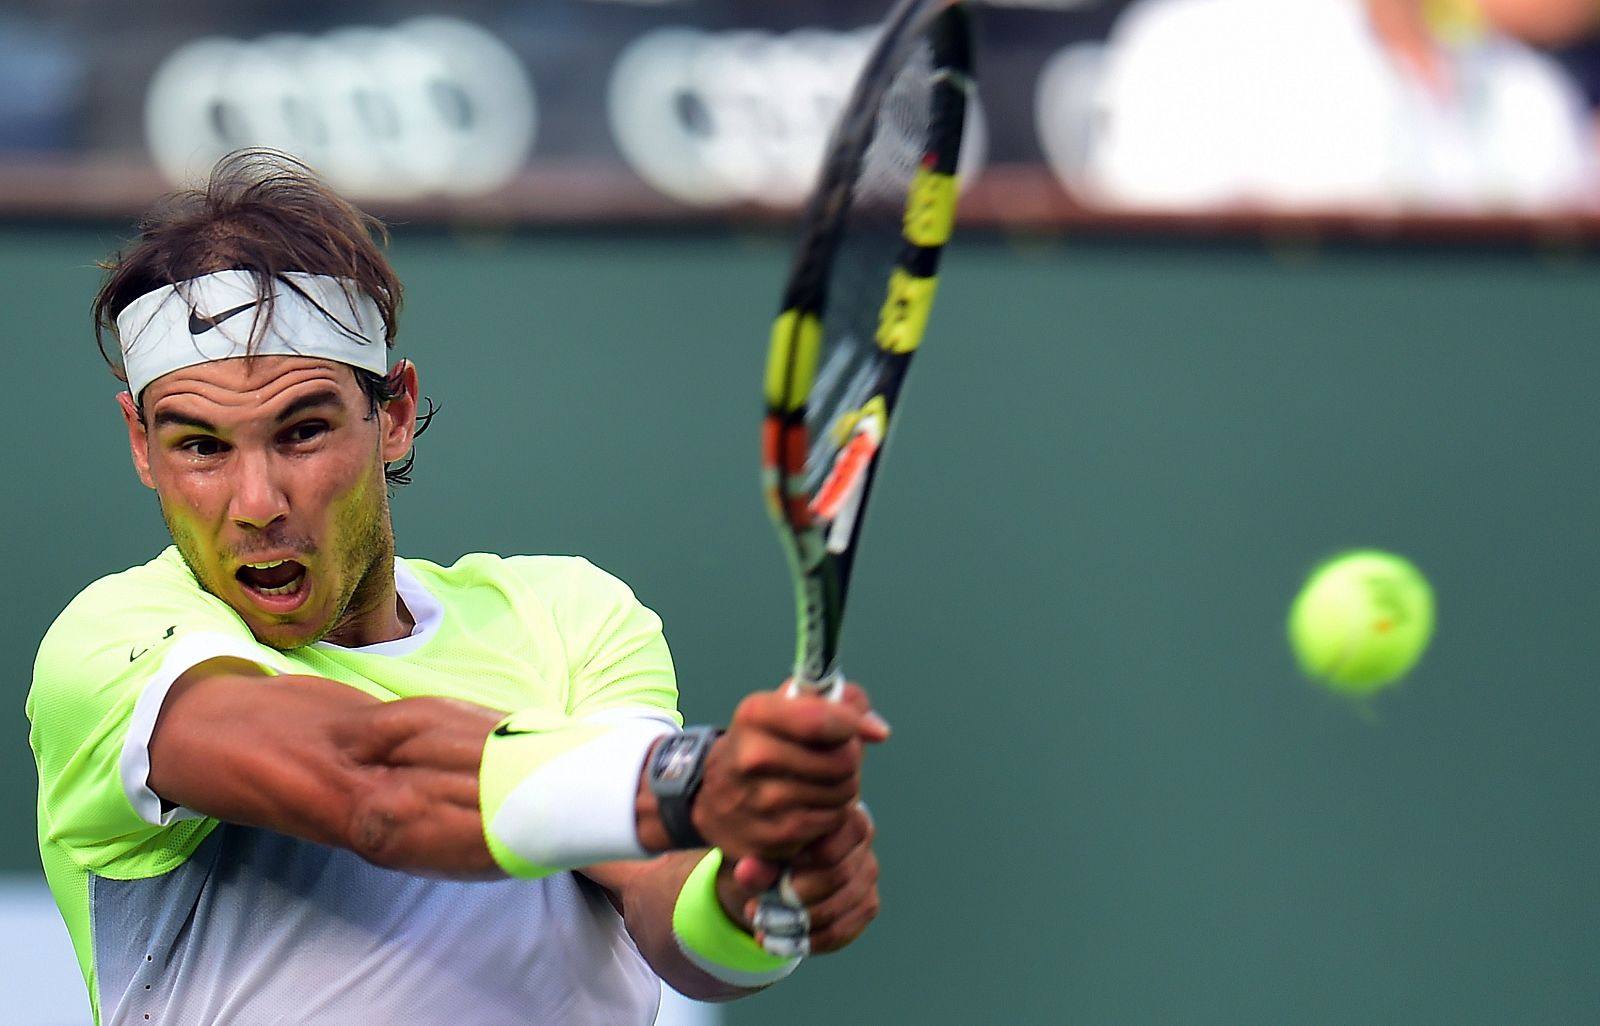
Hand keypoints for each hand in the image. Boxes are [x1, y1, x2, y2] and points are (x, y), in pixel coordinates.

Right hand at [691, 682, 887, 861]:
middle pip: (843, 760)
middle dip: (850, 758)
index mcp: (755, 714)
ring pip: (843, 792)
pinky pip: (833, 821)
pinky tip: (814, 804)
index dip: (854, 724)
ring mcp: (763, 800)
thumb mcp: (788, 707)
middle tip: (836, 758)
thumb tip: (877, 729)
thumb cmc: (766, 743)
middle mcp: (753, 756)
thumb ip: (839, 700)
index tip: (868, 731)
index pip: (822, 719)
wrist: (715, 797)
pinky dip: (833, 813)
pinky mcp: (775, 836)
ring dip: (844, 787)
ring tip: (823, 780)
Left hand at [723, 804, 879, 953]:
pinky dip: (806, 942)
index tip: (767, 877)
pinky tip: (775, 942)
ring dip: (795, 925)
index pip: (829, 842)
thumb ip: (753, 862)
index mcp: (835, 809)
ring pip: (839, 907)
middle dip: (793, 900)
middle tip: (755, 910)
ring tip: (761, 926)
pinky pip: (842, 931)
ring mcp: (867, 870)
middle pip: (837, 876)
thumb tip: (746, 872)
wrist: (768, 875)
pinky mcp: (866, 903)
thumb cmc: (761, 851)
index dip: (798, 864)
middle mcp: (861, 834)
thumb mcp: (750, 853)